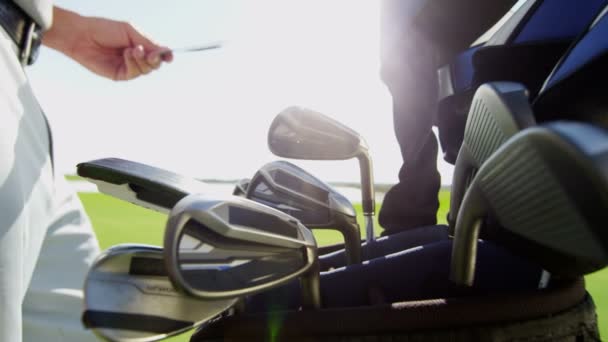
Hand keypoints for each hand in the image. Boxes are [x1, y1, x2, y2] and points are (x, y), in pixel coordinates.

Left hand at [43, 7, 173, 80]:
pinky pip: (133, 74)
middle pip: (155, 64)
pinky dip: (133, 64)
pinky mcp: (119, 75)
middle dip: (155, 59)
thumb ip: (148, 42)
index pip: (158, 53)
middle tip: (150, 54)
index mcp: (140, 45)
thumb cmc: (104, 29)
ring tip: (132, 50)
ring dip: (142, 60)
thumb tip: (167, 52)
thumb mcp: (131, 32)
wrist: (82, 35)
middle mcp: (136, 57)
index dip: (165, 55)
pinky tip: (126, 54)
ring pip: (146, 70)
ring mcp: (128, 67)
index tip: (170, 56)